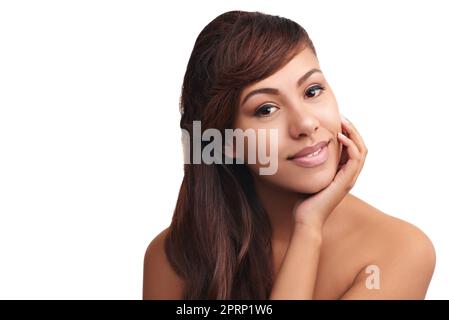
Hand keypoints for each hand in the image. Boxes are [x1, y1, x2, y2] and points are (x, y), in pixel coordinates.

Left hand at [293, 115, 367, 229]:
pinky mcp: (346, 182)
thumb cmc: (304, 201)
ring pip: (362, 150)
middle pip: (360, 146)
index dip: (348, 133)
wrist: (306, 219)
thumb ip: (310, 165)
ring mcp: (349, 179)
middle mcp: (349, 175)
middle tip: (342, 117)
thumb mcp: (308, 177)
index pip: (352, 148)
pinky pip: (355, 159)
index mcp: (342, 174)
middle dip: (352, 129)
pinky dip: (351, 145)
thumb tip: (300, 151)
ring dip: (354, 133)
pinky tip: (339, 137)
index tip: (337, 121)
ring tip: (343, 122)